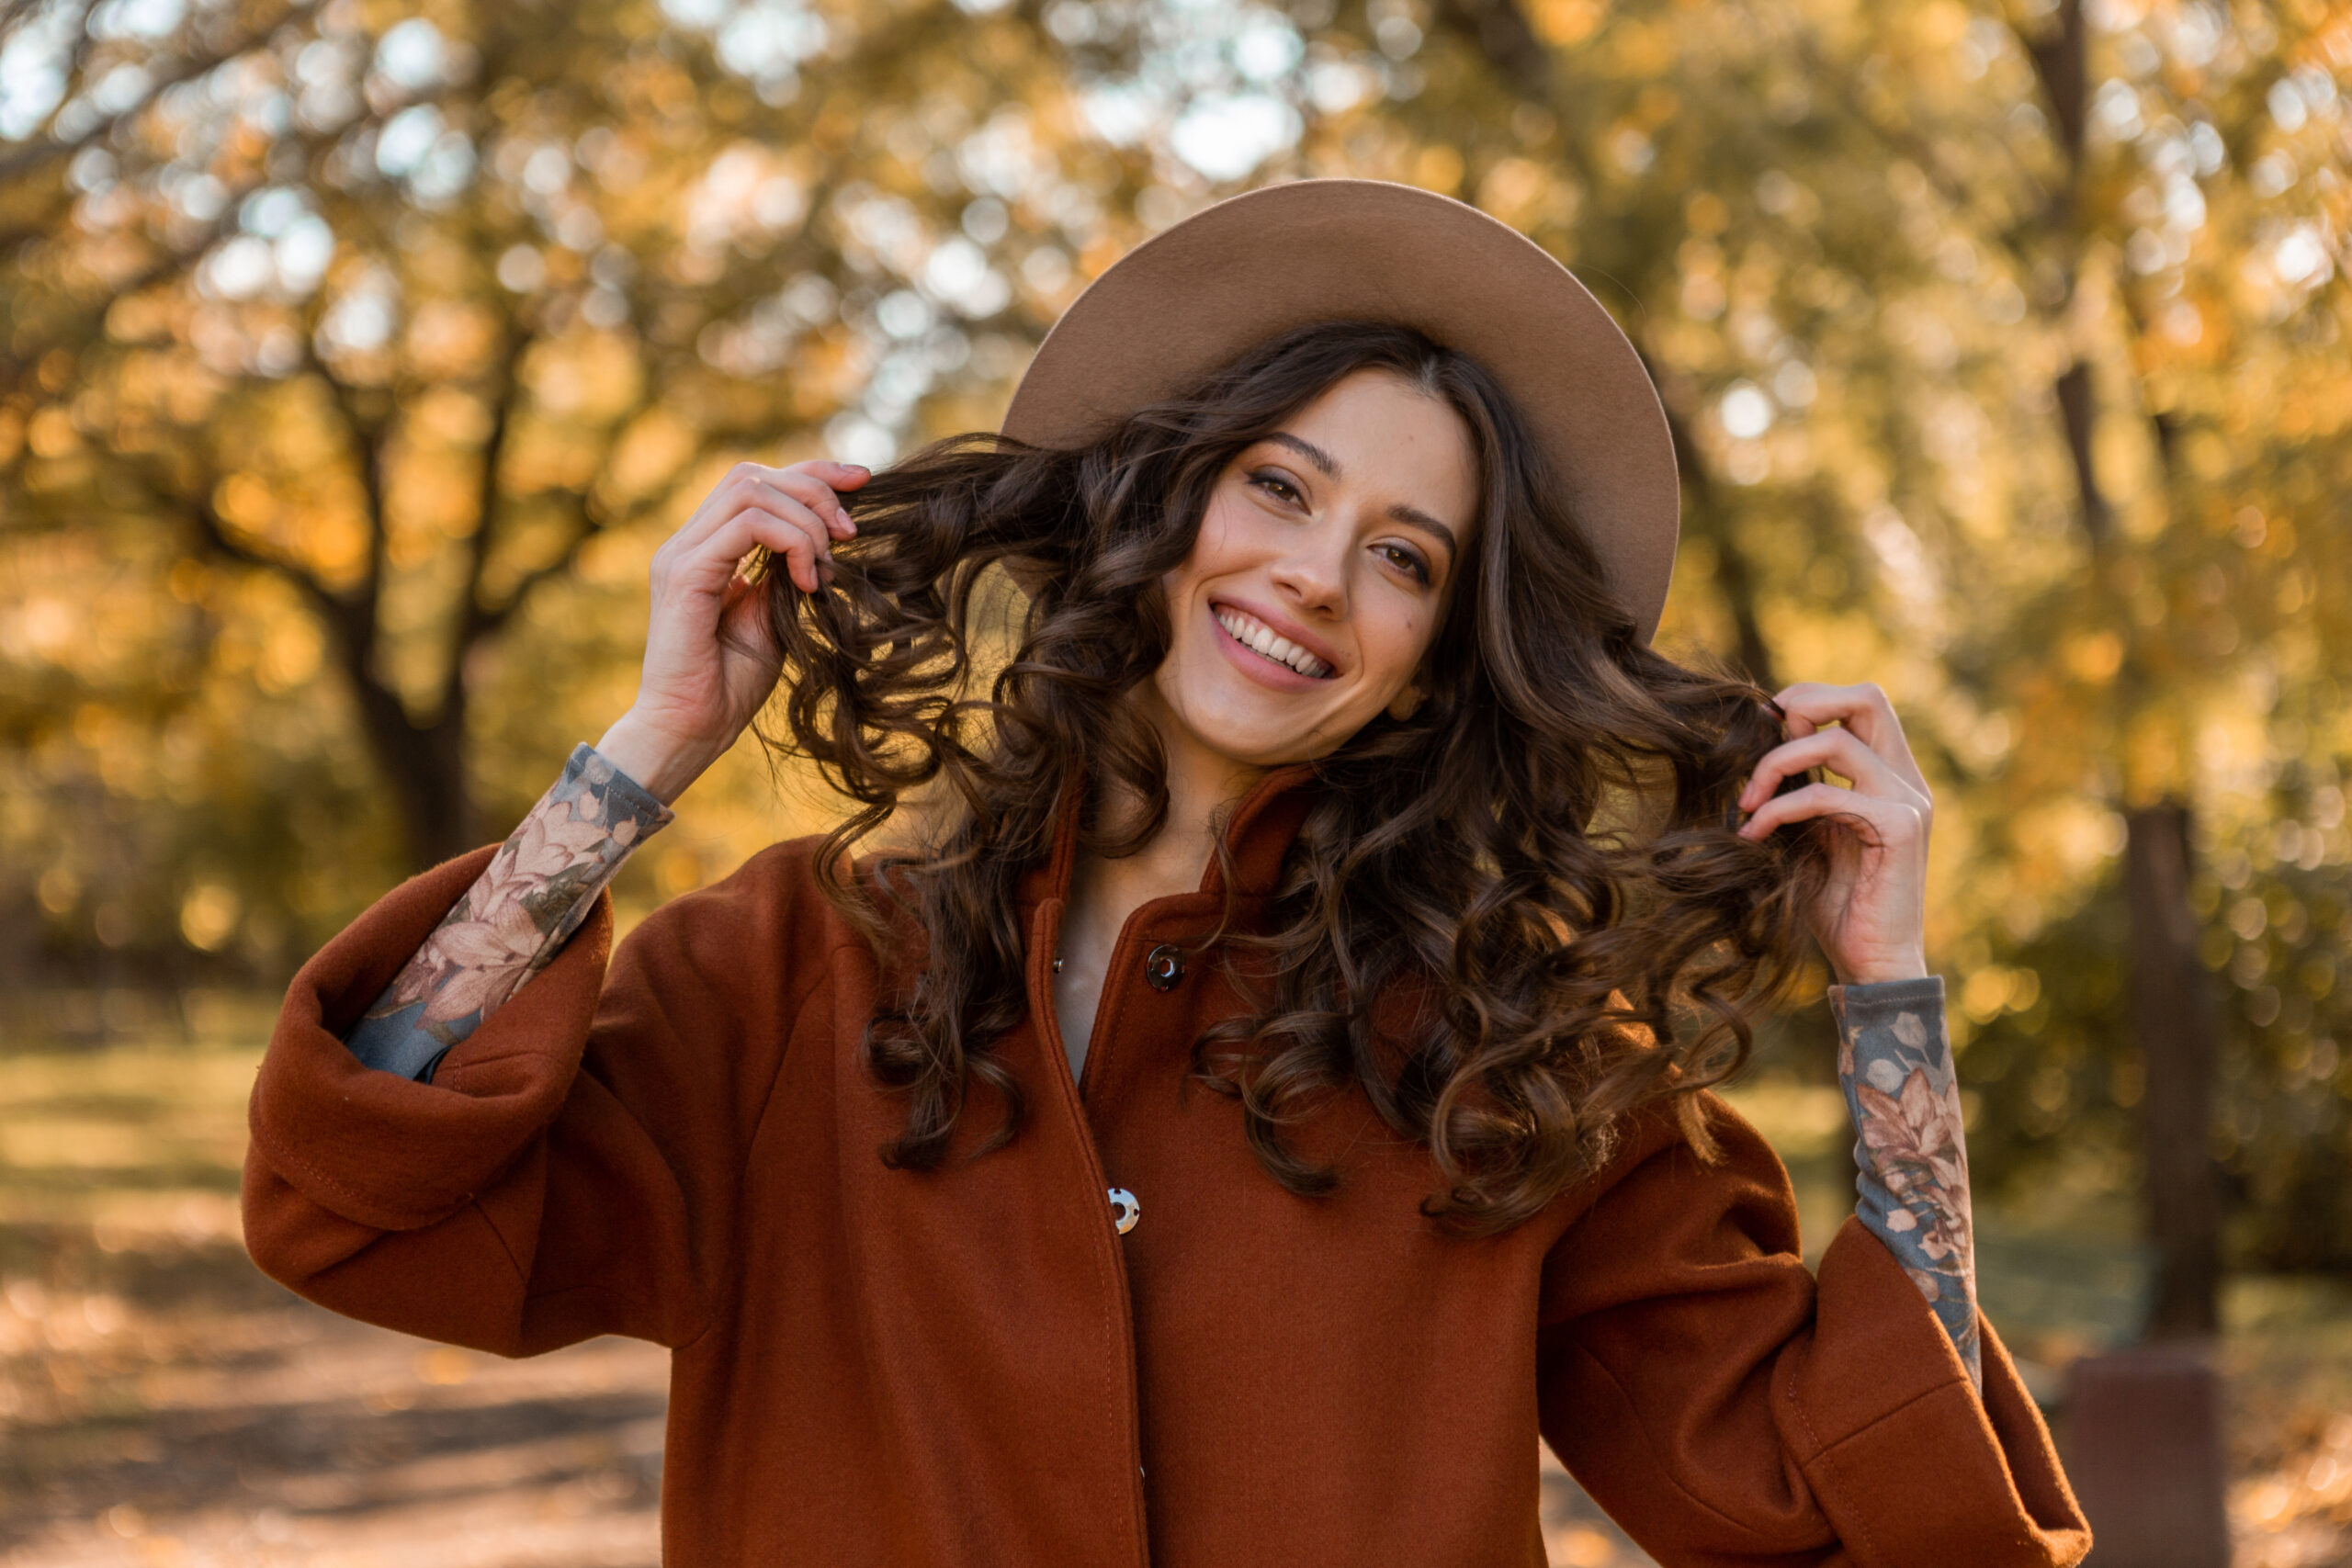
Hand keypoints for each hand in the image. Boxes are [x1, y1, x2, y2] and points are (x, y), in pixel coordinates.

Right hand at [596, 459, 868, 803]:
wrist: (690, 730)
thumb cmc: (729, 685)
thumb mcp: (773, 619)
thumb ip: (786, 574)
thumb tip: (821, 542)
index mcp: (706, 548)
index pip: (757, 481)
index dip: (812, 474)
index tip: (862, 481)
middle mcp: (688, 542)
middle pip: (754, 474)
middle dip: (814, 490)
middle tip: (850, 533)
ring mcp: (681, 554)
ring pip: (751, 489)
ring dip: (805, 520)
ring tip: (825, 564)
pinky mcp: (684, 574)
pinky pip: (748, 525)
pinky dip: (791, 542)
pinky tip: (807, 582)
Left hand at [1733, 682, 1932, 985]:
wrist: (1870, 963)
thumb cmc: (1835, 904)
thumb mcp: (1807, 832)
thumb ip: (1796, 788)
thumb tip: (1756, 742)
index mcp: (1889, 775)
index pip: (1861, 702)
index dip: (1808, 700)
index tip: (1761, 734)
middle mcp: (1906, 780)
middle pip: (1868, 697)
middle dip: (1802, 704)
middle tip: (1758, 743)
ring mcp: (1908, 801)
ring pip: (1838, 740)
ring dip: (1777, 764)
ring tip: (1746, 802)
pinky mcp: (1899, 828)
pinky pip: (1827, 794)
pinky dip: (1780, 808)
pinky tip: (1754, 834)